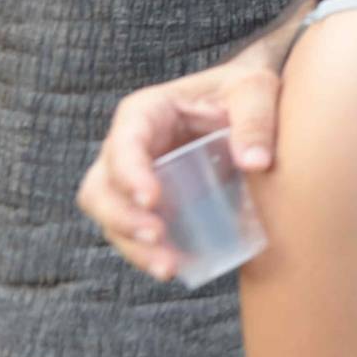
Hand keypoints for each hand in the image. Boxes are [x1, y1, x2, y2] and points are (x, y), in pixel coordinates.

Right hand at [76, 63, 280, 279]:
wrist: (250, 105)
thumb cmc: (245, 89)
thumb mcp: (255, 89)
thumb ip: (255, 119)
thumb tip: (256, 163)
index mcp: (146, 113)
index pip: (124, 144)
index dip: (130, 173)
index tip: (153, 199)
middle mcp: (130, 147)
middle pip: (101, 188)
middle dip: (122, 218)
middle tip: (158, 237)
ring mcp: (136, 178)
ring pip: (111, 217)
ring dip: (132, 246)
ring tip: (168, 266)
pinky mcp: (152, 204)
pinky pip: (135, 233)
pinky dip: (149, 253)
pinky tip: (179, 268)